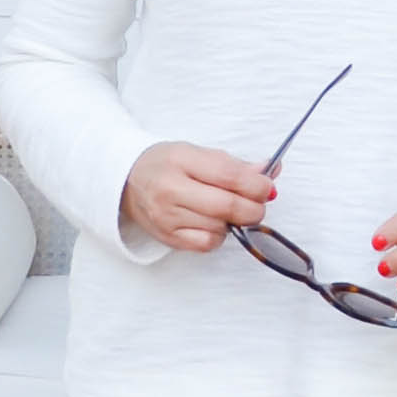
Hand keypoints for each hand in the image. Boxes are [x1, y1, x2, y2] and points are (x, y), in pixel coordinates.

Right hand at [123, 139, 278, 256]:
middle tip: (258, 203)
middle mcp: (170, 189)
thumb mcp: (197, 153)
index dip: (257, 185)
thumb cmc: (166, 164)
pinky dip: (218, 235)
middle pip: (227, 207)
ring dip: (235, 221)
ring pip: (220, 227)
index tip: (267, 187)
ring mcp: (167, 217)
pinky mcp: (168, 238)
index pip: (229, 176)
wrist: (127, 181)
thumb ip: (234, 165)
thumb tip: (269, 173)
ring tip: (227, 209)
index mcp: (180, 160)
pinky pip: (207, 243)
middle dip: (253, 208)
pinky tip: (213, 223)